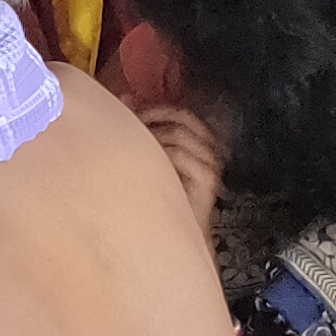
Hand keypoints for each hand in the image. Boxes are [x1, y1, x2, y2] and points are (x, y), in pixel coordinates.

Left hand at [134, 104, 226, 226]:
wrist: (172, 238)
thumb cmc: (157, 197)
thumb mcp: (148, 157)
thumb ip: (140, 127)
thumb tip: (125, 97)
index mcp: (197, 143)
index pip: (180, 112)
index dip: (155, 108)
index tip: (129, 111)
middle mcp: (208, 150)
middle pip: (183, 118)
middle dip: (153, 117)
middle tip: (129, 125)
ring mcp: (210, 165)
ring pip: (179, 135)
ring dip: (153, 136)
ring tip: (133, 148)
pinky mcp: (207, 181)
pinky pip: (181, 156)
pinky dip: (161, 154)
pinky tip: (145, 164)